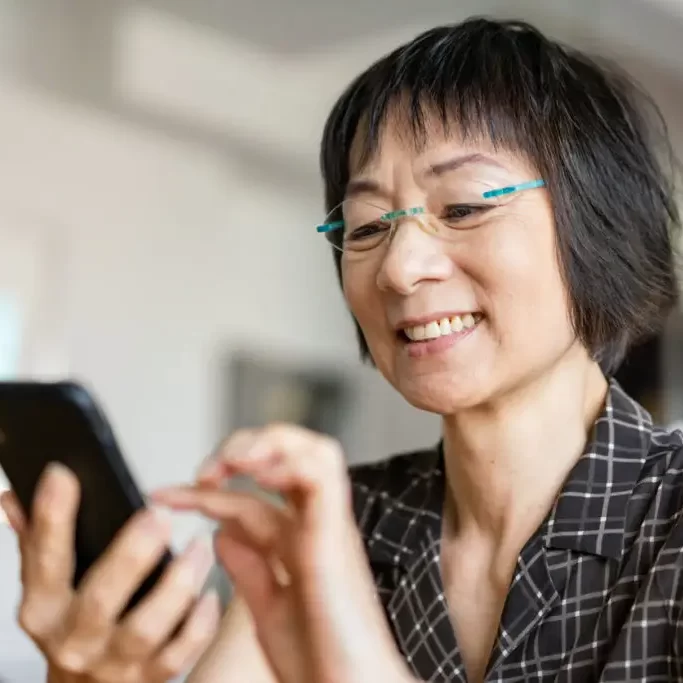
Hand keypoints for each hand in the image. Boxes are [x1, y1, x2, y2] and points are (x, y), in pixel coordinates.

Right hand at [0, 463, 220, 682]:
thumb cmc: (71, 624)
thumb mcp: (48, 584)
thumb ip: (38, 540)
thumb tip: (15, 497)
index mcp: (43, 608)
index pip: (42, 560)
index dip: (50, 517)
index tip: (63, 475)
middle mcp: (73, 639)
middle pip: (101, 598)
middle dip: (131, 555)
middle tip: (159, 517)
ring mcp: (111, 663)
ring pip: (146, 628)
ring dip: (178, 585)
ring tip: (200, 547)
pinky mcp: (147, 679)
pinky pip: (179, 654)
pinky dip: (198, 625)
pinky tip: (210, 595)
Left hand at [152, 424, 413, 682]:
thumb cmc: (319, 660)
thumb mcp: (269, 609)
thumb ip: (249, 569)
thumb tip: (221, 532)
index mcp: (300, 541)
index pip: (249, 498)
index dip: (203, 492)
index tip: (162, 497)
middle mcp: (317, 525)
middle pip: (290, 456)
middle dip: (243, 447)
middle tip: (203, 471)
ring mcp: (329, 526)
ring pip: (312, 452)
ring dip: (267, 444)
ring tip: (228, 461)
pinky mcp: (335, 535)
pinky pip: (321, 476)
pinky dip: (288, 462)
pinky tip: (255, 472)